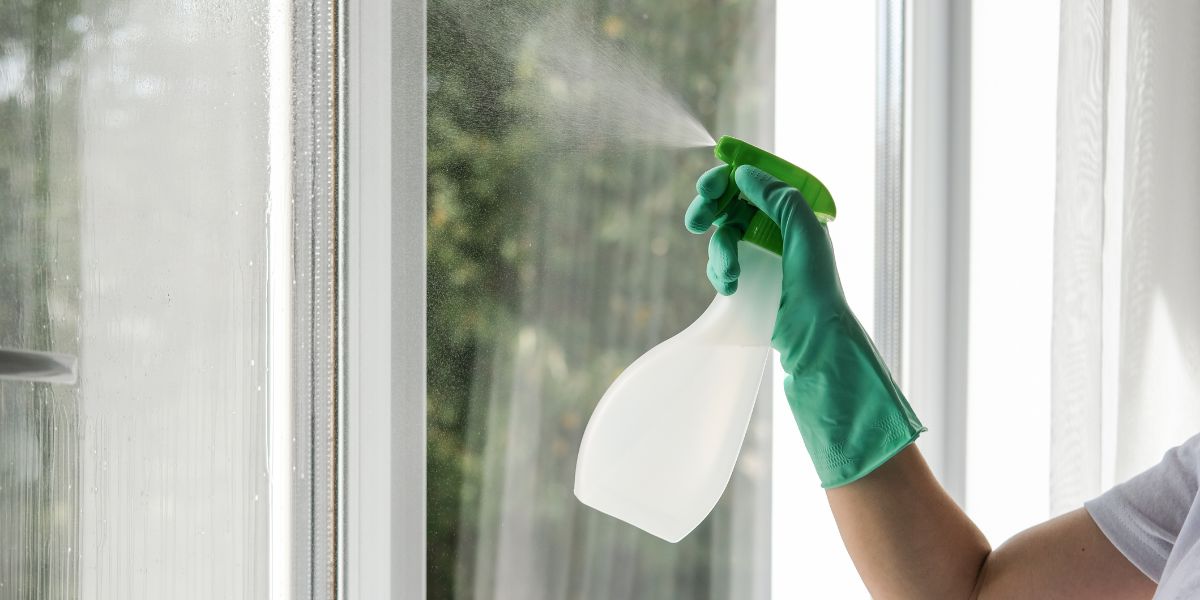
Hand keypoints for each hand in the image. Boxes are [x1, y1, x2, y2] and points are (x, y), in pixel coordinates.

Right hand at [686, 164, 923, 486]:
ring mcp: (764, 255)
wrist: (815, 345)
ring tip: (729, 275)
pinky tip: (729, 288)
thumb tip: (744, 174)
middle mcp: (781, 229)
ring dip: (719, 251)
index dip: (732, 176)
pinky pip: (723, 262)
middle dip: (712, 209)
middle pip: (734, 202)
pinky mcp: (751, 280)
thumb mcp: (805, 235)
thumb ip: (778, 198)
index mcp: (798, 212)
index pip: (758, 180)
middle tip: (695, 221)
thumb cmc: (818, 290)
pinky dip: (720, 271)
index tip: (710, 184)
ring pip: (725, 234)